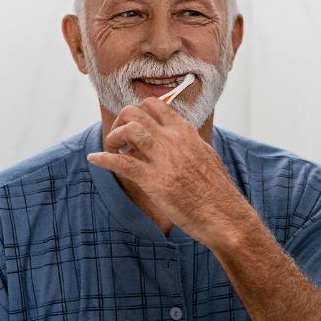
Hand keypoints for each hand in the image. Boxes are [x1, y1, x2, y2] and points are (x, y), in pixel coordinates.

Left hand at [87, 97, 253, 246]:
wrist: (225, 216)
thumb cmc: (217, 191)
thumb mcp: (205, 156)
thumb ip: (187, 143)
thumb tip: (174, 136)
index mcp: (186, 132)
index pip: (155, 104)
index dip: (137, 111)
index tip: (132, 124)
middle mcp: (174, 140)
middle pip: (136, 112)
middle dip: (120, 121)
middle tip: (118, 138)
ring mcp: (164, 159)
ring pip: (129, 130)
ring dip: (113, 137)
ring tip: (112, 149)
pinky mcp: (155, 182)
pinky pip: (122, 163)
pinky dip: (103, 159)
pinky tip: (95, 160)